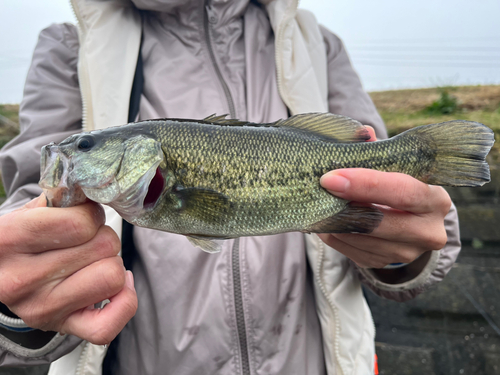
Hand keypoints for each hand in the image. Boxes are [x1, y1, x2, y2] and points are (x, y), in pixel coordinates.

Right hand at [0, 194, 137, 344]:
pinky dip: (124, 300)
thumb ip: (64, 197)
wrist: (2, 273)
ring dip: (111, 263)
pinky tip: (114, 284)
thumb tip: (100, 187)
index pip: (80, 224)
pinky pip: (109, 325)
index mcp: (9, 239)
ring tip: (94, 260)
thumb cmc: (25, 238)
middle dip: (103, 237)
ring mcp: (42, 308)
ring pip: (112, 277)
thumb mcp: (33, 210)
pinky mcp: (61, 327)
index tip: (86, 217)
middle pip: (103, 248)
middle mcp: (21, 279)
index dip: (92, 215)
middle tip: (88, 241)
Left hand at [318, 126, 451, 269]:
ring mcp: (406, 253)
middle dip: (344, 205)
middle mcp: (428, 232)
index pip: (403, 192)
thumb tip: (362, 133)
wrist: (411, 223)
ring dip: (333, 221)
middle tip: (318, 190)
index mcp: (435, 200)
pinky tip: (324, 219)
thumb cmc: (399, 186)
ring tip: (317, 202)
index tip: (331, 177)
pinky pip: (349, 250)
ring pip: (360, 239)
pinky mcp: (383, 264)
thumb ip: (378, 152)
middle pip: (380, 222)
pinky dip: (332, 234)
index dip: (366, 184)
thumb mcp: (397, 168)